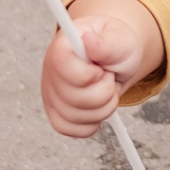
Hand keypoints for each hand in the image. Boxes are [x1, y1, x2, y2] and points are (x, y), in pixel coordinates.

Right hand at [40, 14, 147, 138]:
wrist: (119, 57)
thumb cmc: (116, 45)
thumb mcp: (119, 39)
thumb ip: (105, 43)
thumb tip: (88, 40)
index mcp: (62, 47)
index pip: (63, 67)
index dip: (90, 74)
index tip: (101, 68)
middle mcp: (51, 71)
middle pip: (75, 98)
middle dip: (105, 91)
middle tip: (107, 76)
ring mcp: (51, 95)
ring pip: (76, 118)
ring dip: (104, 108)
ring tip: (106, 89)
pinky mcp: (56, 114)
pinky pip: (73, 130)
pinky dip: (93, 122)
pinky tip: (98, 105)